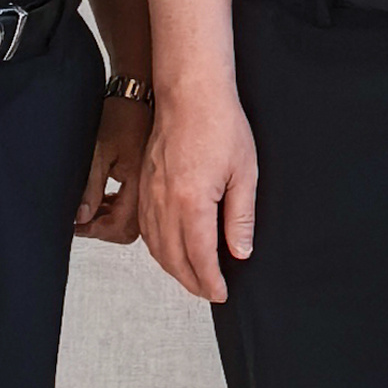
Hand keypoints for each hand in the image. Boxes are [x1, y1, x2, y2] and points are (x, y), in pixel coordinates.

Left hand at [75, 87, 150, 245]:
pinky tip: (105, 197)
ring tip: (91, 206)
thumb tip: (82, 217)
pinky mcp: (147, 181)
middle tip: (82, 218)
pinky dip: (116, 208)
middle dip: (103, 228)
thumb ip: (91, 187)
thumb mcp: (99, 152)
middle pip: (129, 230)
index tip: (77, 224)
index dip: (96, 230)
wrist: (137, 96)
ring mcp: (150, 186)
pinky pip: (134, 207)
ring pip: (132, 221)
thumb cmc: (122, 116)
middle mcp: (149, 189)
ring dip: (109, 219)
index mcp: (140, 184)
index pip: (120, 227)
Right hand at [140, 82, 258, 303]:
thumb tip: (239, 252)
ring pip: (155, 246)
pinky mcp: (143, 185)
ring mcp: (149, 194)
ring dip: (173, 268)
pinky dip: (157, 247)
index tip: (221, 294)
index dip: (210, 281)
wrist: (190, 93)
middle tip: (210, 292)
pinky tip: (170, 249)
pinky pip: (145, 228)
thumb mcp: (244, 172)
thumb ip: (240, 217)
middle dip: (192, 282)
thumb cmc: (221, 125)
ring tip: (193, 277)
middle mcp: (164, 203)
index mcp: (191, 203)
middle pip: (173, 258)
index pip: (199, 257)